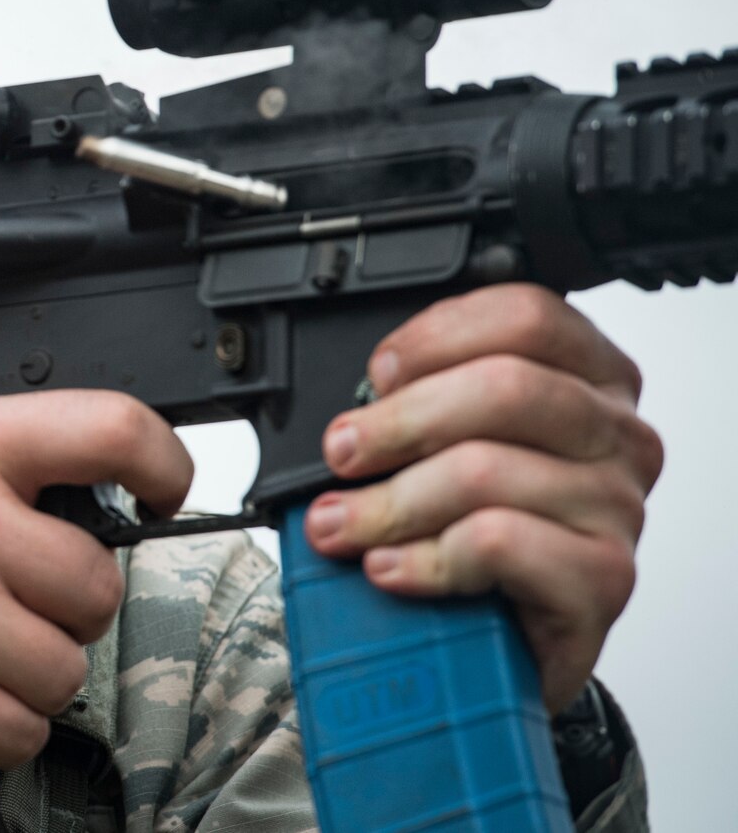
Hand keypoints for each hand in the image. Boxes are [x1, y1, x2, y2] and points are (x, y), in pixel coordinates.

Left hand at [303, 284, 662, 711]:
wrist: (504, 644)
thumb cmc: (473, 528)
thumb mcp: (451, 446)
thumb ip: (422, 401)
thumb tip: (350, 405)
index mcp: (590, 378)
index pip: (527, 316)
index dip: (437, 337)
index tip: (376, 374)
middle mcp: (618, 435)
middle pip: (507, 387)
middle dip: (399, 420)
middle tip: (342, 452)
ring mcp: (619, 508)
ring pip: (486, 470)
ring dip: (390, 501)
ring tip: (341, 525)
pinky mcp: (603, 579)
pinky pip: (496, 543)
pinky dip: (424, 556)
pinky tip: (390, 568)